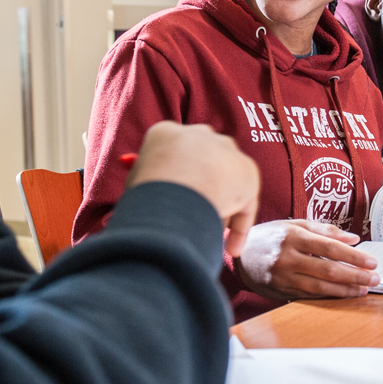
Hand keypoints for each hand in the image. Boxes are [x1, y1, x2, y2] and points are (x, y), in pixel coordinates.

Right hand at [127, 121, 259, 256]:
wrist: (180, 181)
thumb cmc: (148, 187)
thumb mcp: (135, 184)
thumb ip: (145, 186)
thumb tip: (139, 206)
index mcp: (167, 134)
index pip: (171, 158)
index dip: (173, 184)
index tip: (170, 205)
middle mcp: (199, 135)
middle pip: (202, 168)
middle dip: (201, 194)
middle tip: (193, 222)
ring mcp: (226, 150)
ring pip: (224, 185)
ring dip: (220, 210)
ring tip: (210, 236)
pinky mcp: (247, 171)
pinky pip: (244, 203)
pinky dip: (239, 227)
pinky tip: (231, 249)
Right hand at [234, 220, 378, 299]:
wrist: (239, 256)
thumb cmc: (270, 237)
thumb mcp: (295, 224)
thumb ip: (325, 230)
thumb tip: (353, 239)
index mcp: (293, 235)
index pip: (329, 247)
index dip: (353, 256)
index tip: (371, 261)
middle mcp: (287, 256)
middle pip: (328, 268)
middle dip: (354, 275)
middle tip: (373, 278)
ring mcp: (283, 276)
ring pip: (320, 285)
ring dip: (345, 289)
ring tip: (363, 289)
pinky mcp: (281, 290)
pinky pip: (310, 294)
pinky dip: (329, 295)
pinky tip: (343, 294)